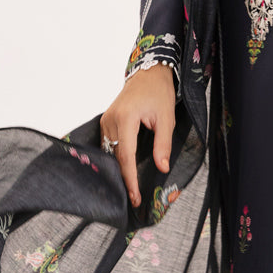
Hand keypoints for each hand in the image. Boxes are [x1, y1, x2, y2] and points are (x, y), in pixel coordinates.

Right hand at [100, 65, 175, 207]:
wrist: (148, 73)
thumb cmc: (159, 92)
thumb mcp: (166, 118)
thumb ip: (163, 144)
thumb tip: (162, 168)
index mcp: (125, 118)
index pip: (126, 156)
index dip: (130, 178)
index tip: (134, 196)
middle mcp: (110, 120)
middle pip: (115, 157)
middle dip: (124, 179)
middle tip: (134, 199)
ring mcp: (105, 121)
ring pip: (110, 153)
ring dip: (118, 171)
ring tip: (129, 189)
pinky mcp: (106, 122)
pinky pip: (108, 145)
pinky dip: (116, 159)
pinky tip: (123, 172)